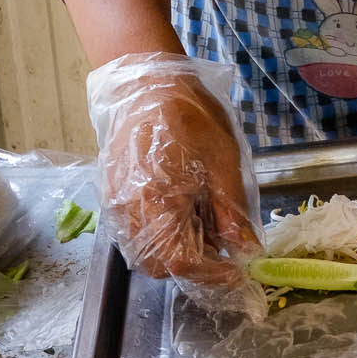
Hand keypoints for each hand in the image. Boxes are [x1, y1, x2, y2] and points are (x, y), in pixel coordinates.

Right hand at [87, 55, 260, 293]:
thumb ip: (231, 210)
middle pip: (158, 264)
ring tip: (202, 221)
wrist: (147, 83)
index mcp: (157, 202)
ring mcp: (115, 204)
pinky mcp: (111, 194)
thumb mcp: (223, 160)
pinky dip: (159, 233)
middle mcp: (128, 211)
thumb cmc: (190, 116)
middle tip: (221, 242)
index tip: (235, 268)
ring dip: (174, 250)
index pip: (180, 262)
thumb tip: (245, 250)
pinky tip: (180, 208)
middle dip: (192, 264)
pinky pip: (133, 231)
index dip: (211, 273)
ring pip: (143, 251)